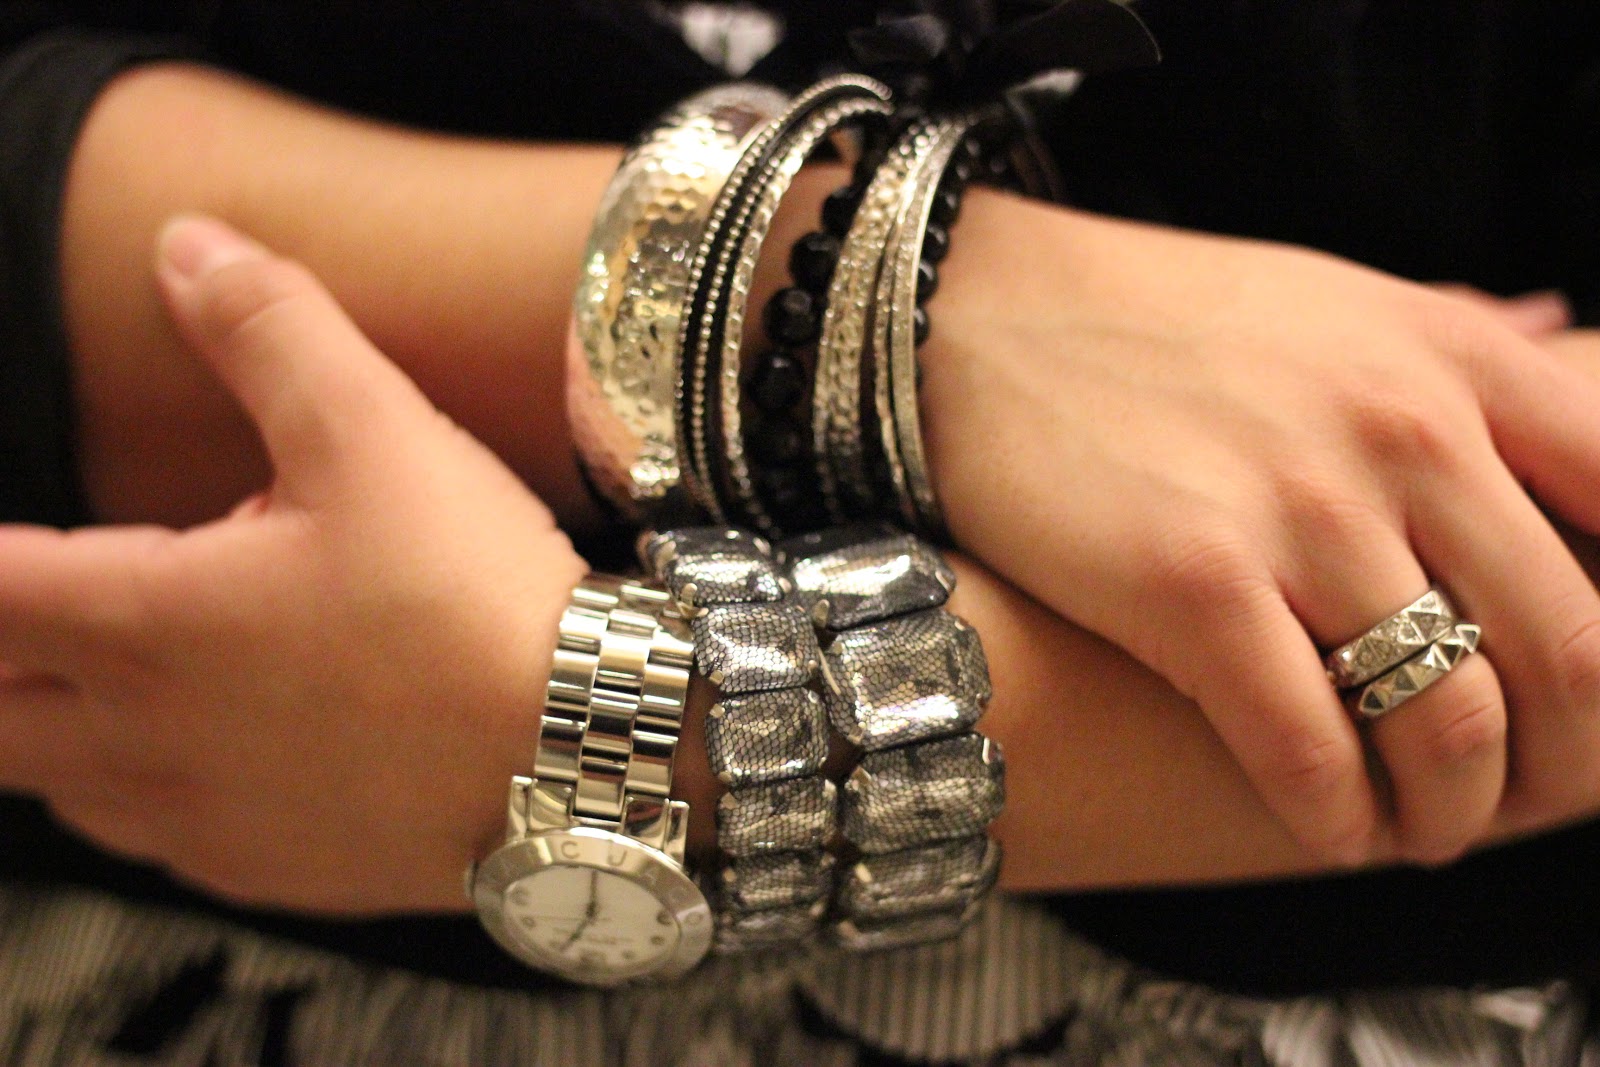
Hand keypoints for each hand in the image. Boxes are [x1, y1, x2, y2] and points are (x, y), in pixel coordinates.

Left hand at [0, 216, 585, 912]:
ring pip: (56, 789)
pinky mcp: (267, 871)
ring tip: (109, 670)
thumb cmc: (473, 602)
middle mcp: (144, 737)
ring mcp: (202, 820)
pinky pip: (156, 842)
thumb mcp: (376, 432)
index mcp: (144, 620)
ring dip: (52, 726)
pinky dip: (143, 792)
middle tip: (29, 607)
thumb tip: (187, 247)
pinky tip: (208, 749)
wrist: (587, 751)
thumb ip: (269, 330)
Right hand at [923, 193, 1599, 864]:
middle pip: (1572, 652)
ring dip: (1451, 812)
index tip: (1596, 705)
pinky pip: (1309, 751)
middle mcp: (1403, 434)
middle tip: (1521, 803)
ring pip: (1450, 723)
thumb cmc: (1154, 315)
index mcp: (1458, 363)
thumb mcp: (1336, 298)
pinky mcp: (1191, 585)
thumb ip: (1457, 337)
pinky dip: (1339, 820)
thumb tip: (1552, 324)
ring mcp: (1298, 512)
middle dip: (1567, 769)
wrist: (975, 313)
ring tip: (1421, 830)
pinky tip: (1331, 828)